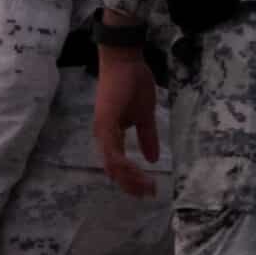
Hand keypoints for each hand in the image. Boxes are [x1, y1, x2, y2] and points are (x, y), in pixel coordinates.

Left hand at [93, 39, 162, 198]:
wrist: (125, 60)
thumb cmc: (133, 83)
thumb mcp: (145, 116)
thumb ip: (148, 138)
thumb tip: (153, 159)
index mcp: (112, 135)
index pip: (119, 164)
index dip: (132, 179)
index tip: (149, 190)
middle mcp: (103, 135)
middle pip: (113, 169)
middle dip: (131, 184)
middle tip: (149, 194)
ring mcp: (102, 129)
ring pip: (111, 163)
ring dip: (128, 177)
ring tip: (146, 186)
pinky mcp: (105, 121)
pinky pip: (111, 148)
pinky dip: (121, 163)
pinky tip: (134, 171)